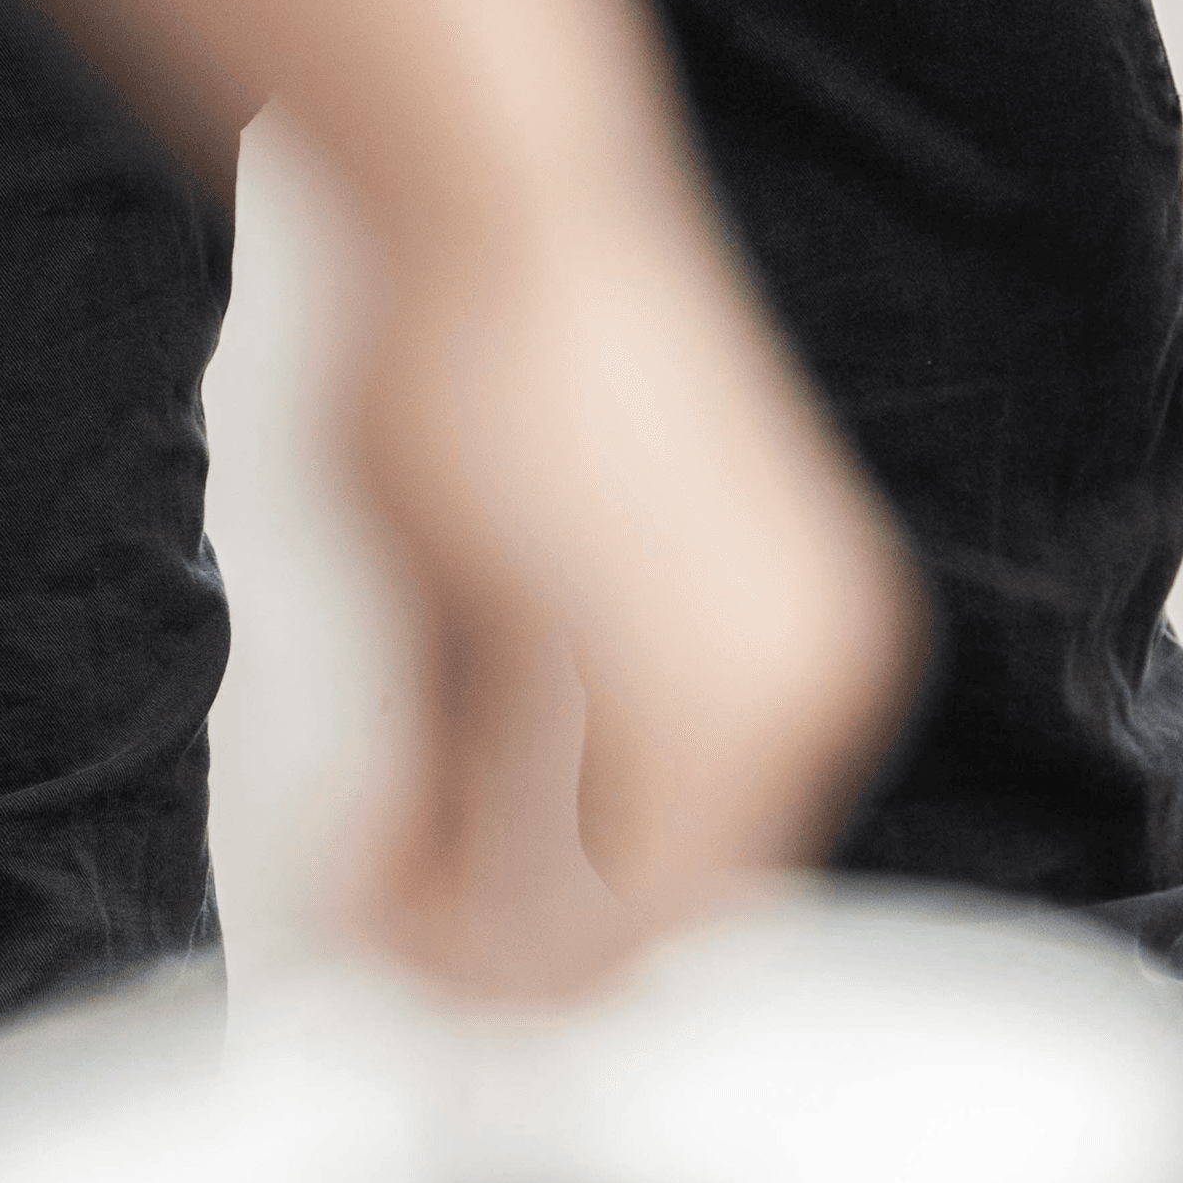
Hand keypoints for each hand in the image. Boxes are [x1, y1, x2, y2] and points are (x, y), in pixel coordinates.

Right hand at [348, 196, 920, 998]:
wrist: (493, 227)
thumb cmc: (485, 362)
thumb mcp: (494, 592)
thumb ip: (507, 760)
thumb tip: (457, 903)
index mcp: (813, 649)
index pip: (693, 879)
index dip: (540, 930)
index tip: (414, 900)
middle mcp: (828, 684)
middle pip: (659, 932)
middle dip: (492, 955)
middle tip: (362, 905)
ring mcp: (783, 699)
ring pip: (617, 943)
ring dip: (460, 942)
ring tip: (355, 873)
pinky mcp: (706, 707)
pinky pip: (585, 912)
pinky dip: (459, 916)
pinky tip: (367, 856)